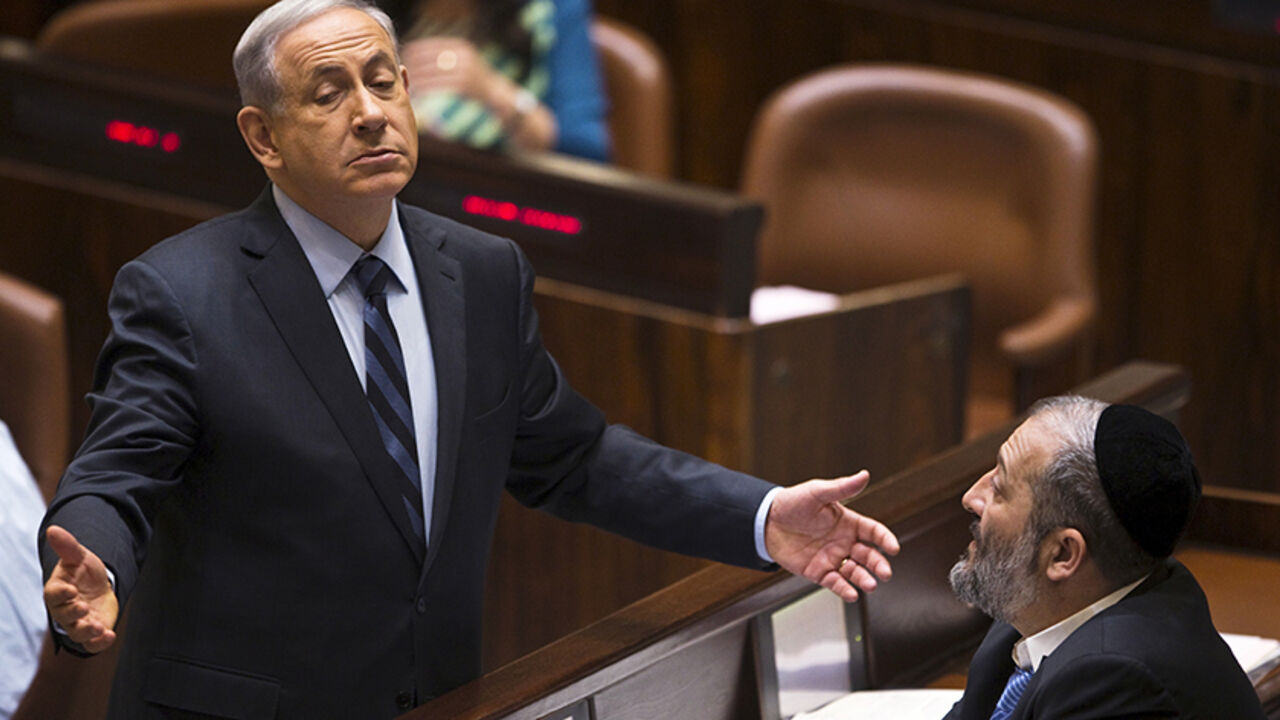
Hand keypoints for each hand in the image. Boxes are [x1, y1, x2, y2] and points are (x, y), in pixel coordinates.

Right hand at [43, 525, 118, 652]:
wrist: (98, 586)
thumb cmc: (83, 572)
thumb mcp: (79, 557)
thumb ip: (68, 546)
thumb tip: (53, 529)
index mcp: (58, 591)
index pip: (53, 595)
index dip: (61, 594)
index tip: (71, 590)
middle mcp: (65, 610)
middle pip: (64, 616)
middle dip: (73, 614)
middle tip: (84, 608)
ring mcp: (78, 623)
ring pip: (77, 633)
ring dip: (86, 631)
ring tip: (98, 626)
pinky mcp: (93, 633)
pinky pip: (92, 644)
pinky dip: (99, 643)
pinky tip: (110, 636)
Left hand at [402, 37, 495, 100]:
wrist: (497, 93)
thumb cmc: (476, 79)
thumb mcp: (466, 60)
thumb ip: (449, 56)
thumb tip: (424, 54)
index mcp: (462, 46)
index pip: (434, 44)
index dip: (419, 48)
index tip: (406, 52)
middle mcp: (463, 55)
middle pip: (432, 58)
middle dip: (416, 63)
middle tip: (402, 67)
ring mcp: (464, 70)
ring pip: (433, 72)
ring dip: (418, 76)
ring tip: (407, 80)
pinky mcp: (464, 85)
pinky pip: (439, 85)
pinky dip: (426, 87)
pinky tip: (417, 90)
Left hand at [765, 471, 899, 601]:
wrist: (765, 521)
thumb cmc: (792, 503)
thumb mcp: (818, 492)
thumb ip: (841, 488)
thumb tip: (864, 475)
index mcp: (848, 523)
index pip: (874, 532)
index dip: (885, 539)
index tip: (893, 548)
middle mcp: (844, 542)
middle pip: (868, 555)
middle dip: (879, 564)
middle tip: (885, 572)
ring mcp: (832, 558)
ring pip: (855, 572)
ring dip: (864, 579)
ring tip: (870, 585)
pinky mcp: (818, 572)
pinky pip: (835, 583)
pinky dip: (844, 589)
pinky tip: (852, 594)